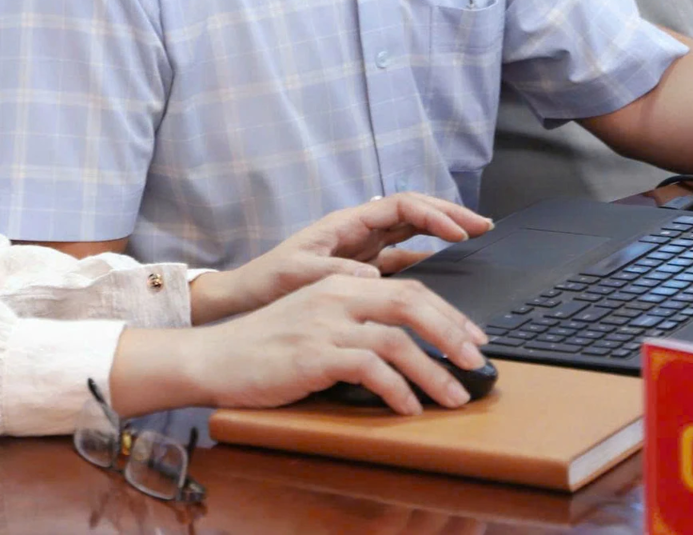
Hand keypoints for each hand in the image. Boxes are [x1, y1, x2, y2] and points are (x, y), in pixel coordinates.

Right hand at [185, 274, 488, 414]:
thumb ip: (354, 319)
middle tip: (477, 363)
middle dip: (452, 334)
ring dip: (434, 371)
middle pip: (412, 303)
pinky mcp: (314, 355)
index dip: (447, 314)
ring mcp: (325, 324)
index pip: (409, 289)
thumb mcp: (314, 320)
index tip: (472, 339)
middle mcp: (337, 296)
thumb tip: (403, 342)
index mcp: (340, 284)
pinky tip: (409, 409)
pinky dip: (396, 390)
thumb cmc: (265, 346)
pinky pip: (369, 369)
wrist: (215, 357)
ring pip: (397, 339)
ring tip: (454, 396)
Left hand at [189, 193, 491, 324]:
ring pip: (412, 232)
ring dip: (442, 232)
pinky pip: (403, 257)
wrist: (248, 295)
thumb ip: (336, 272)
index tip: (459, 230)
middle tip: (484, 225)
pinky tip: (446, 269)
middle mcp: (360, 230)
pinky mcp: (363, 267)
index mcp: (347, 223)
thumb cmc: (268, 279)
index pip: (401, 207)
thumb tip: (376, 277)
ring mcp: (364, 248)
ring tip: (475, 238)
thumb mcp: (298, 275)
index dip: (433, 215)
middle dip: (450, 215)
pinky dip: (427, 258)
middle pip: (414, 211)